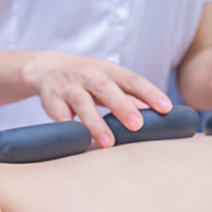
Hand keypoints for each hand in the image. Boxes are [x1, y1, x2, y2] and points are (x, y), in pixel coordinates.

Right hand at [22, 51, 172, 147]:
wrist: (46, 68)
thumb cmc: (86, 78)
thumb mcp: (108, 79)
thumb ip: (129, 95)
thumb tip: (155, 111)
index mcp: (108, 70)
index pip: (132, 80)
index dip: (150, 93)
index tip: (165, 108)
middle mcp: (89, 76)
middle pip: (107, 88)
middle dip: (122, 107)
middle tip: (137, 126)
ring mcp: (69, 87)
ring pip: (82, 103)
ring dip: (95, 123)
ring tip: (108, 143)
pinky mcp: (51, 100)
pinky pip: (60, 116)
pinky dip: (69, 128)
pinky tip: (78, 143)